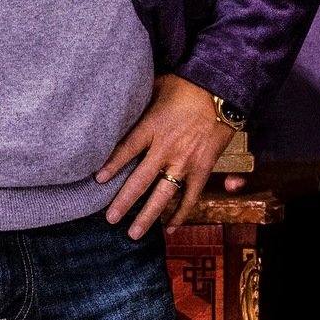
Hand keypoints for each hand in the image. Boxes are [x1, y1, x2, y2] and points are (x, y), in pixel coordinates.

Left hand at [95, 73, 245, 236]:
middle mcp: (166, 148)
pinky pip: (190, 197)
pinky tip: (170, 228)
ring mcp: (185, 162)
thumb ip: (139, 104)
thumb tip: (120, 106)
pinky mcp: (203, 169)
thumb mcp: (156, 88)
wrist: (222, 91)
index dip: (111, 166)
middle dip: (123, 202)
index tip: (97, 180)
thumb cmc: (186, 86)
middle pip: (140, 180)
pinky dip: (181, 214)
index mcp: (152, 127)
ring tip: (133, 234)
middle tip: (110, 219)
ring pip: (163, 195)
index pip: (125, 150)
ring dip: (147, 216)